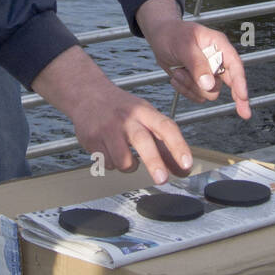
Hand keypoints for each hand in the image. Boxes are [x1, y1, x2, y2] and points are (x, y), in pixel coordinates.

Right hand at [31, 45, 191, 182]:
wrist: (88, 94)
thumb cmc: (123, 110)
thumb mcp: (146, 117)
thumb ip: (164, 143)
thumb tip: (182, 170)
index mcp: (144, 112)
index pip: (166, 127)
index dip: (178, 146)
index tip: (186, 164)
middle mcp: (126, 119)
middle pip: (142, 141)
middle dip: (154, 162)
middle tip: (162, 180)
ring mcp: (107, 128)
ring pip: (122, 161)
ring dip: (129, 166)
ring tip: (125, 155)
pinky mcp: (91, 139)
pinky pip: (107, 164)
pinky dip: (112, 163)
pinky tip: (109, 149)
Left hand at [136, 0, 251, 119]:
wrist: (160, 38)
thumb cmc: (172, 34)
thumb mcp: (183, 46)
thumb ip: (196, 64)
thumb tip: (209, 85)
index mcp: (219, 45)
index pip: (235, 65)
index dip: (241, 82)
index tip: (244, 98)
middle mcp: (217, 60)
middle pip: (229, 83)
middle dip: (228, 94)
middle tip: (245, 114)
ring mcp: (209, 73)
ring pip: (209, 92)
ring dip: (192, 86)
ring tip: (178, 71)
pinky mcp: (199, 82)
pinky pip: (197, 96)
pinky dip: (185, 90)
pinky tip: (176, 77)